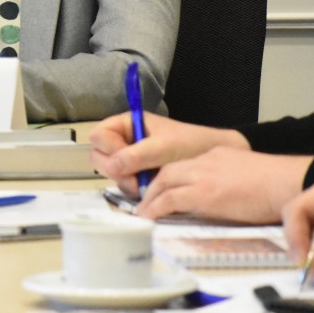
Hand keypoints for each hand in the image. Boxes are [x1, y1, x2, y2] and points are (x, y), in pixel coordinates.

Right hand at [89, 112, 250, 194]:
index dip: (108, 148)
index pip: (98, 135)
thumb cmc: (192, 146)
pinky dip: (135, 188)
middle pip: (99, 156)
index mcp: (127, 124)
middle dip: (115, 168)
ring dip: (127, 180)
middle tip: (136, 175)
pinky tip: (151, 186)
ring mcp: (129, 159)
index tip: (126, 157)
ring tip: (149, 180)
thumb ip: (137, 155)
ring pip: (111, 173)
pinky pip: (124, 184)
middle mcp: (124, 140)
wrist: (214, 162)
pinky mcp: (137, 175)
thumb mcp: (165, 147)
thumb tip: (114, 166)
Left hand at [133, 147, 312, 222]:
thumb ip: (228, 179)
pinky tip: (148, 218)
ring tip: (142, 214)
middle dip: (152, 187)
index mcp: (216, 155)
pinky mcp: (204, 193)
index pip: (183, 164)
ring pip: (163, 183)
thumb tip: (221, 197)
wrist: (290, 182)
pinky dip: (155, 208)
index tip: (160, 190)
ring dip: (149, 199)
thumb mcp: (247, 174)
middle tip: (144, 202)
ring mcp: (203, 176)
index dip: (168, 178)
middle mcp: (205, 160)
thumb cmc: (280, 185)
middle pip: (167, 170)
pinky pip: (169, 200)